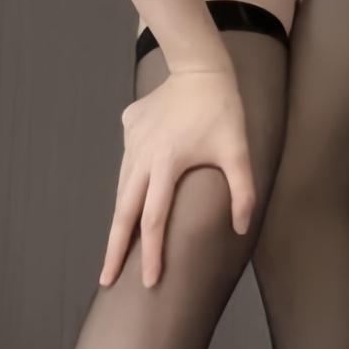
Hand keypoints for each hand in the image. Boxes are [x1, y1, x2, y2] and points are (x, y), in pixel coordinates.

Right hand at [98, 66, 256, 288]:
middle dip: (115, 250)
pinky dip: (128, 182)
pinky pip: (128, 161)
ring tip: (116, 247)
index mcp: (166, 165)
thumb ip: (242, 191)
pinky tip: (137, 189)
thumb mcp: (239, 151)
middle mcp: (142, 157)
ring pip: (121, 188)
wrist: (199, 66)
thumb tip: (242, 228)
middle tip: (105, 280)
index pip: (155, 221)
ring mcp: (131, 142)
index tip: (147, 281)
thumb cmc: (222, 110)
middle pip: (123, 213)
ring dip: (119, 219)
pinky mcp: (128, 128)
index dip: (151, 254)